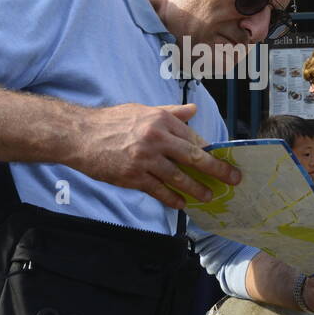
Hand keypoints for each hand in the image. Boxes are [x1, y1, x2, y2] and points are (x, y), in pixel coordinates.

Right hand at [71, 102, 240, 209]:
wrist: (81, 135)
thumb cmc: (112, 122)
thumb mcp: (143, 110)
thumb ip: (170, 113)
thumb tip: (193, 111)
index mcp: (161, 121)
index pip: (194, 138)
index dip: (211, 152)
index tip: (224, 161)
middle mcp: (156, 139)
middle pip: (194, 158)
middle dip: (217, 170)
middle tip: (232, 179)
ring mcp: (145, 159)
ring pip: (179, 178)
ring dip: (196, 189)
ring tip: (208, 197)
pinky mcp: (133, 177)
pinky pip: (158, 191)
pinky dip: (172, 199)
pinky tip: (181, 204)